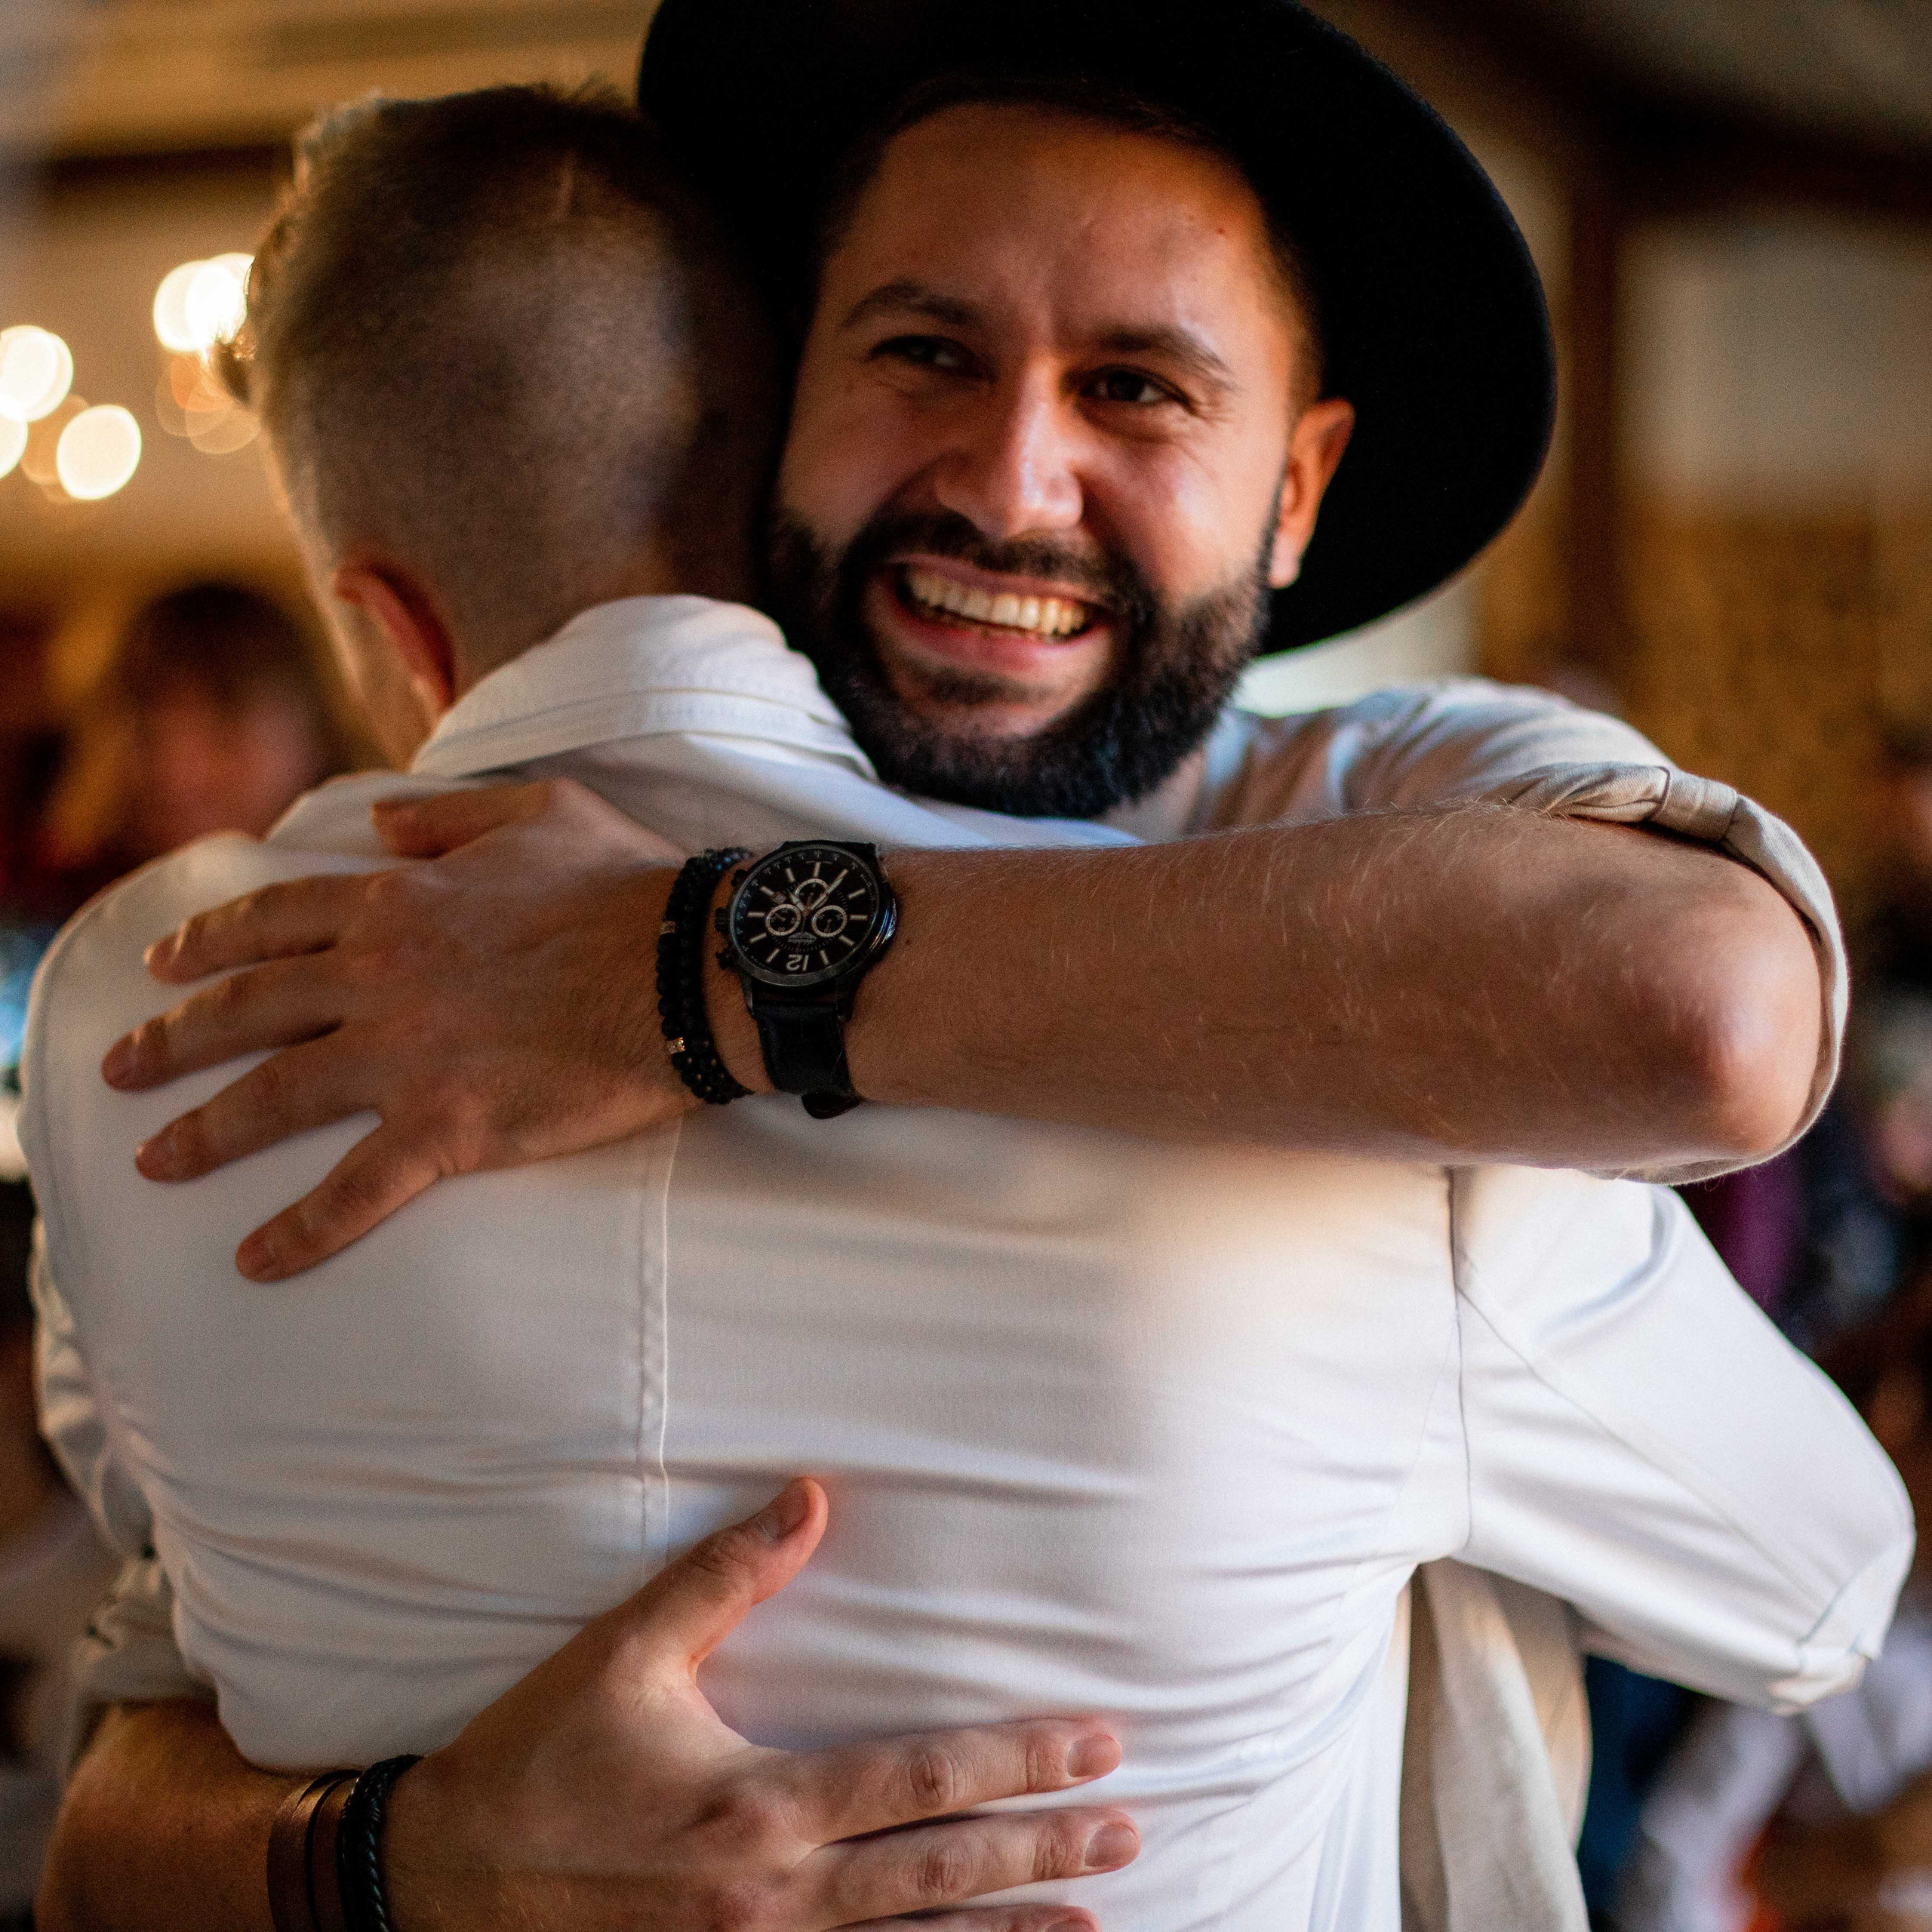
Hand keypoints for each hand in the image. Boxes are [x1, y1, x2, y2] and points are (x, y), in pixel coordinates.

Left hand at [103, 780, 696, 1280]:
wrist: (690, 966)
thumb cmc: (629, 887)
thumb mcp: (537, 812)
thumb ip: (447, 816)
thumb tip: (380, 820)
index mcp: (400, 904)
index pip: (276, 922)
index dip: (212, 942)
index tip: (165, 964)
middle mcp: (381, 976)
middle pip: (248, 1008)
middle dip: (173, 1039)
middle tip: (121, 1066)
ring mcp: (407, 1055)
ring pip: (275, 1096)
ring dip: (204, 1133)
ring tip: (155, 1162)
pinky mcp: (448, 1128)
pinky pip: (355, 1189)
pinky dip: (300, 1230)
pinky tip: (256, 1260)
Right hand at [383, 1478, 1134, 1930]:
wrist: (438, 1888)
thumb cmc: (536, 1761)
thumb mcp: (623, 1652)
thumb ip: (723, 1575)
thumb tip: (808, 1496)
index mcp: (758, 1806)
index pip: (923, 1780)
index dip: (1020, 1762)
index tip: (1097, 1745)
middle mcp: (775, 1898)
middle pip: (941, 1871)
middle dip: (1043, 1848)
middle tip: (1129, 1827)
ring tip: (1093, 1919)